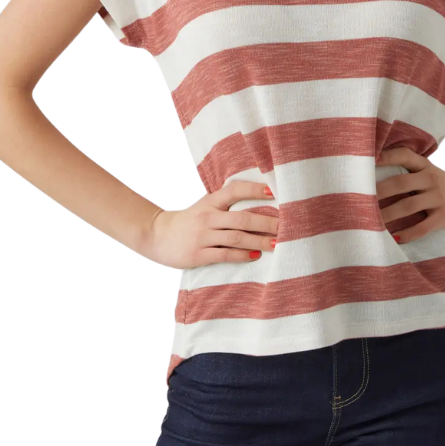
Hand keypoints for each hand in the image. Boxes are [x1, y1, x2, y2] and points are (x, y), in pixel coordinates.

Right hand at [136, 179, 278, 269]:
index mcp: (210, 202)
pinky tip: (255, 256)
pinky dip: (242, 256)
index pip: (234, 190)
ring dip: (260, 241)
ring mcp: (202, 236)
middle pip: (242, 218)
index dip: (254, 189)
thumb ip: (225, 203)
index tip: (275, 192)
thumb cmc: (189, 220)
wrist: (157, 236)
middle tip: (287, 225)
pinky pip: (225, 255)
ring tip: (278, 243)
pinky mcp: (198, 255)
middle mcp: (207, 217)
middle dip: (267, 222)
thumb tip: (260, 199)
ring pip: (237, 238)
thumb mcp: (204, 206)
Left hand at [376, 145, 444, 242]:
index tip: (368, 160)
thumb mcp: (429, 173)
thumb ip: (409, 172)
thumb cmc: (442, 186)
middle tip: (359, 199)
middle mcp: (431, 179)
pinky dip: (407, 234)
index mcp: (425, 166)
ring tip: (370, 222)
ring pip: (408, 206)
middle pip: (400, 184)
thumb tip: (372, 174)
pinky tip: (394, 238)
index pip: (404, 155)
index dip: (386, 156)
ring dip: (387, 215)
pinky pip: (422, 227)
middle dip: (378, 192)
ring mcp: (439, 197)